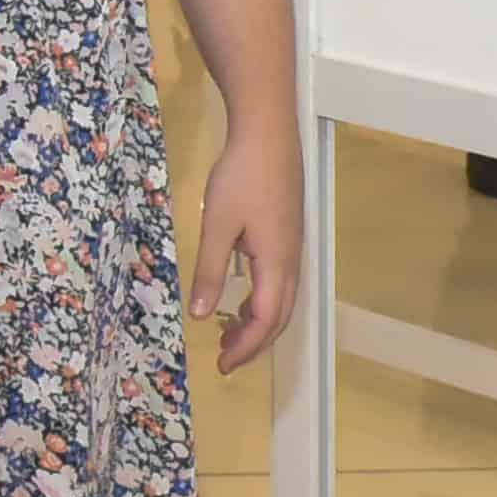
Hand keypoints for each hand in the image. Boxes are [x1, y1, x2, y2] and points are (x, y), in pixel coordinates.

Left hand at [191, 127, 305, 375]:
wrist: (268, 130)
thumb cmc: (242, 176)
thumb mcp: (218, 225)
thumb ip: (211, 272)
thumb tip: (203, 316)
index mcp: (276, 261)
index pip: (266, 319)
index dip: (246, 348)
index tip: (222, 366)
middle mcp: (291, 259)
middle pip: (280, 315)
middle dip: (255, 343)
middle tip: (225, 358)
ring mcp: (293, 244)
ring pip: (284, 298)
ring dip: (260, 322)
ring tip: (230, 332)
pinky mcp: (288, 232)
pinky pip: (281, 281)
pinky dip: (264, 300)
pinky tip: (243, 294)